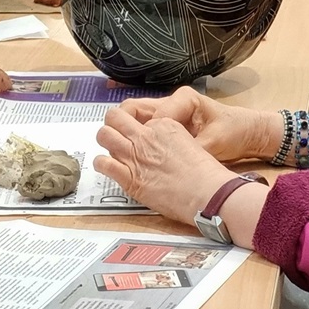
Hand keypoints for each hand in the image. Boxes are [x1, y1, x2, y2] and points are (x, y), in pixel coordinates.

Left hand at [95, 106, 238, 225]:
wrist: (207, 192)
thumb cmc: (205, 173)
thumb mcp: (190, 142)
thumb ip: (170, 140)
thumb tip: (161, 149)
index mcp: (163, 124)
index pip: (137, 116)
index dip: (135, 125)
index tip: (137, 135)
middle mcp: (145, 136)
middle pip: (115, 117)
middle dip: (113, 123)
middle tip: (116, 133)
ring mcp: (135, 155)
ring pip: (104, 135)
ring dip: (105, 140)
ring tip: (111, 149)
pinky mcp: (129, 177)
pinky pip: (103, 163)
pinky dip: (101, 164)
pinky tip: (107, 167)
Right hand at [118, 87, 282, 163]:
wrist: (248, 132)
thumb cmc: (234, 132)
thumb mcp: (216, 142)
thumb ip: (194, 150)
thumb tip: (174, 164)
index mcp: (184, 99)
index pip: (155, 114)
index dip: (149, 134)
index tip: (149, 152)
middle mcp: (171, 102)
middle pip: (134, 108)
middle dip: (126, 127)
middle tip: (124, 148)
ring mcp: (167, 113)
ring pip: (136, 118)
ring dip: (131, 134)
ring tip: (127, 154)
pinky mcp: (167, 125)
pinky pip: (145, 128)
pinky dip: (139, 140)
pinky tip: (138, 157)